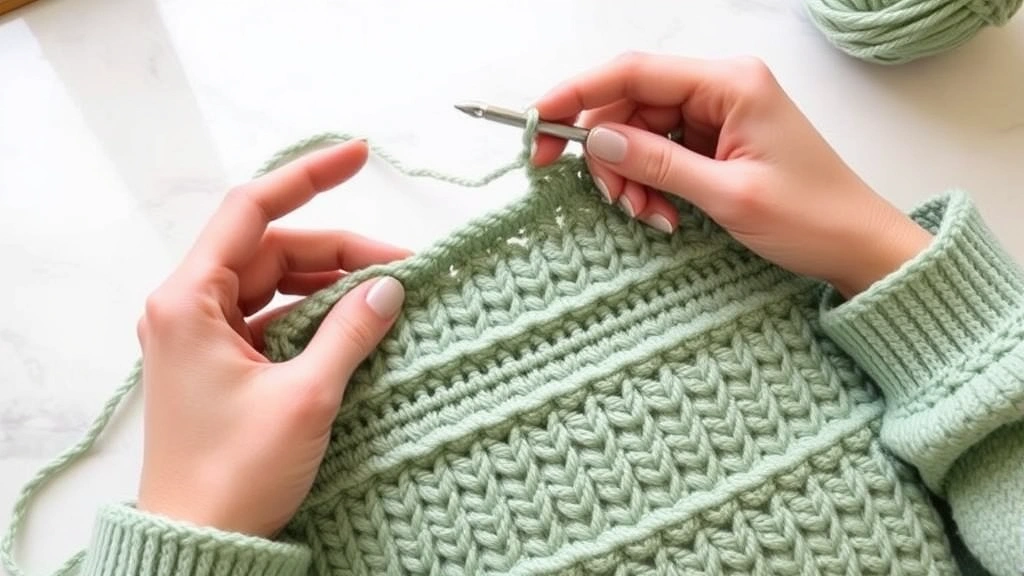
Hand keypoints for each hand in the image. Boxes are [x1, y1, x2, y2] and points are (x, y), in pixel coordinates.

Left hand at [134, 141, 408, 537]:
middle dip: (338, 252)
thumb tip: (390, 286)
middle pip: (272, 249)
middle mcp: (189, 309)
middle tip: (402, 267)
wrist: (198, 544)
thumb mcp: (305, 396)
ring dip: (330, 284)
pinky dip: (315, 316)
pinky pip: (274, 319)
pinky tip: (358, 324)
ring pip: (276, 284)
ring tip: (388, 293)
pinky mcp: (222, 364)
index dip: (308, 176)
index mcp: (189, 302)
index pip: (251, 210)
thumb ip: (351, 331)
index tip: (358, 154)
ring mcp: (205, 337)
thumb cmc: (231, 475)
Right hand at [532, 53, 932, 297]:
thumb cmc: (812, 217)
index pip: (633, 72)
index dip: (578, 93)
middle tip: (612, 200)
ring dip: (631, 177)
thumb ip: (657, 163)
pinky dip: (650, 184)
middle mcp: (722, 87)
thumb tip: (595, 139)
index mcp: (731, 82)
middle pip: (631, 105)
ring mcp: (719, 114)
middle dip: (609, 154)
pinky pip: (661, 153)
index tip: (538, 124)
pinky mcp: (717, 141)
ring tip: (649, 216)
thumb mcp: (727, 195)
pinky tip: (664, 214)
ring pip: (640, 133)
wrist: (857, 247)